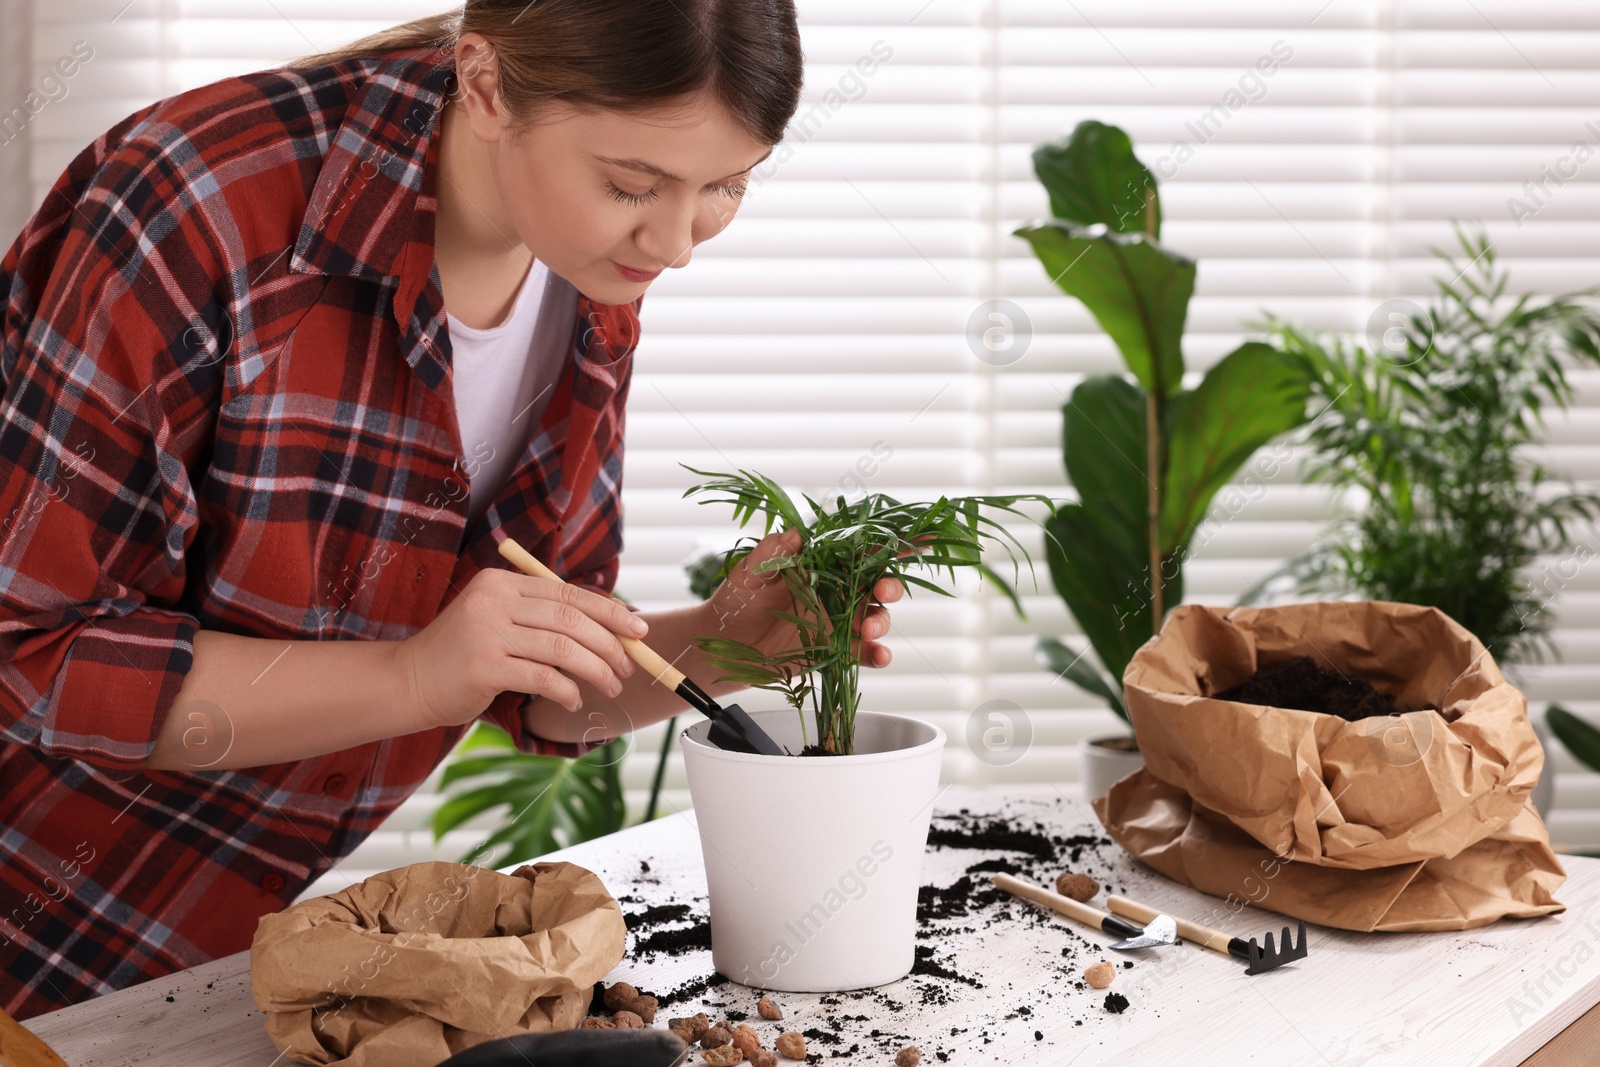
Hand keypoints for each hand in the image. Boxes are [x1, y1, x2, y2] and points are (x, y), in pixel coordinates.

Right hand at [394, 567, 647, 729]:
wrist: (409, 681)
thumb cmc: (464, 655)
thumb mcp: (498, 621)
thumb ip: (542, 617)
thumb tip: (610, 627)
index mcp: (501, 582)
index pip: (568, 593)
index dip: (610, 611)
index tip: (638, 629)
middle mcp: (493, 600)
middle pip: (570, 618)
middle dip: (609, 643)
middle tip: (627, 666)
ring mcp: (486, 632)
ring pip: (562, 648)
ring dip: (596, 670)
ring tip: (610, 686)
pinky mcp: (482, 666)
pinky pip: (542, 677)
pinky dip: (567, 690)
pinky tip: (575, 700)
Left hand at [704, 529, 903, 667]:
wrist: (723, 643)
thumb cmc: (736, 600)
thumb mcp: (748, 572)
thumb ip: (771, 552)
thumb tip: (794, 534)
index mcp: (822, 566)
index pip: (859, 551)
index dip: (888, 544)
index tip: (911, 541)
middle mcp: (836, 592)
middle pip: (877, 584)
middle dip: (889, 586)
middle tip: (881, 591)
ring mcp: (837, 622)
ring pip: (875, 617)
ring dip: (881, 620)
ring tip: (867, 629)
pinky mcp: (834, 650)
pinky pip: (863, 652)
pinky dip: (877, 654)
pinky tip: (879, 655)